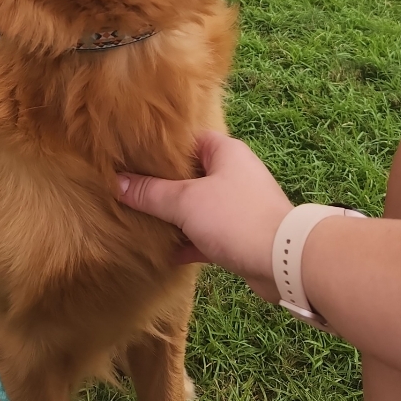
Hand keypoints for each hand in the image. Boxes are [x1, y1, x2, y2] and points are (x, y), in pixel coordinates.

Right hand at [117, 131, 292, 301]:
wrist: (283, 261)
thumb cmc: (236, 218)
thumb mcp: (185, 202)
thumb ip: (150, 192)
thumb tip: (117, 183)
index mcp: (225, 151)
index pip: (188, 138)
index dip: (160, 147)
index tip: (133, 155)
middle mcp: (234, 173)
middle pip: (191, 174)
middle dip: (163, 185)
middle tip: (131, 189)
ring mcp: (239, 204)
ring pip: (199, 205)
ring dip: (175, 216)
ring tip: (142, 220)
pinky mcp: (241, 234)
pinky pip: (208, 233)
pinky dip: (189, 241)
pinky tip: (166, 253)